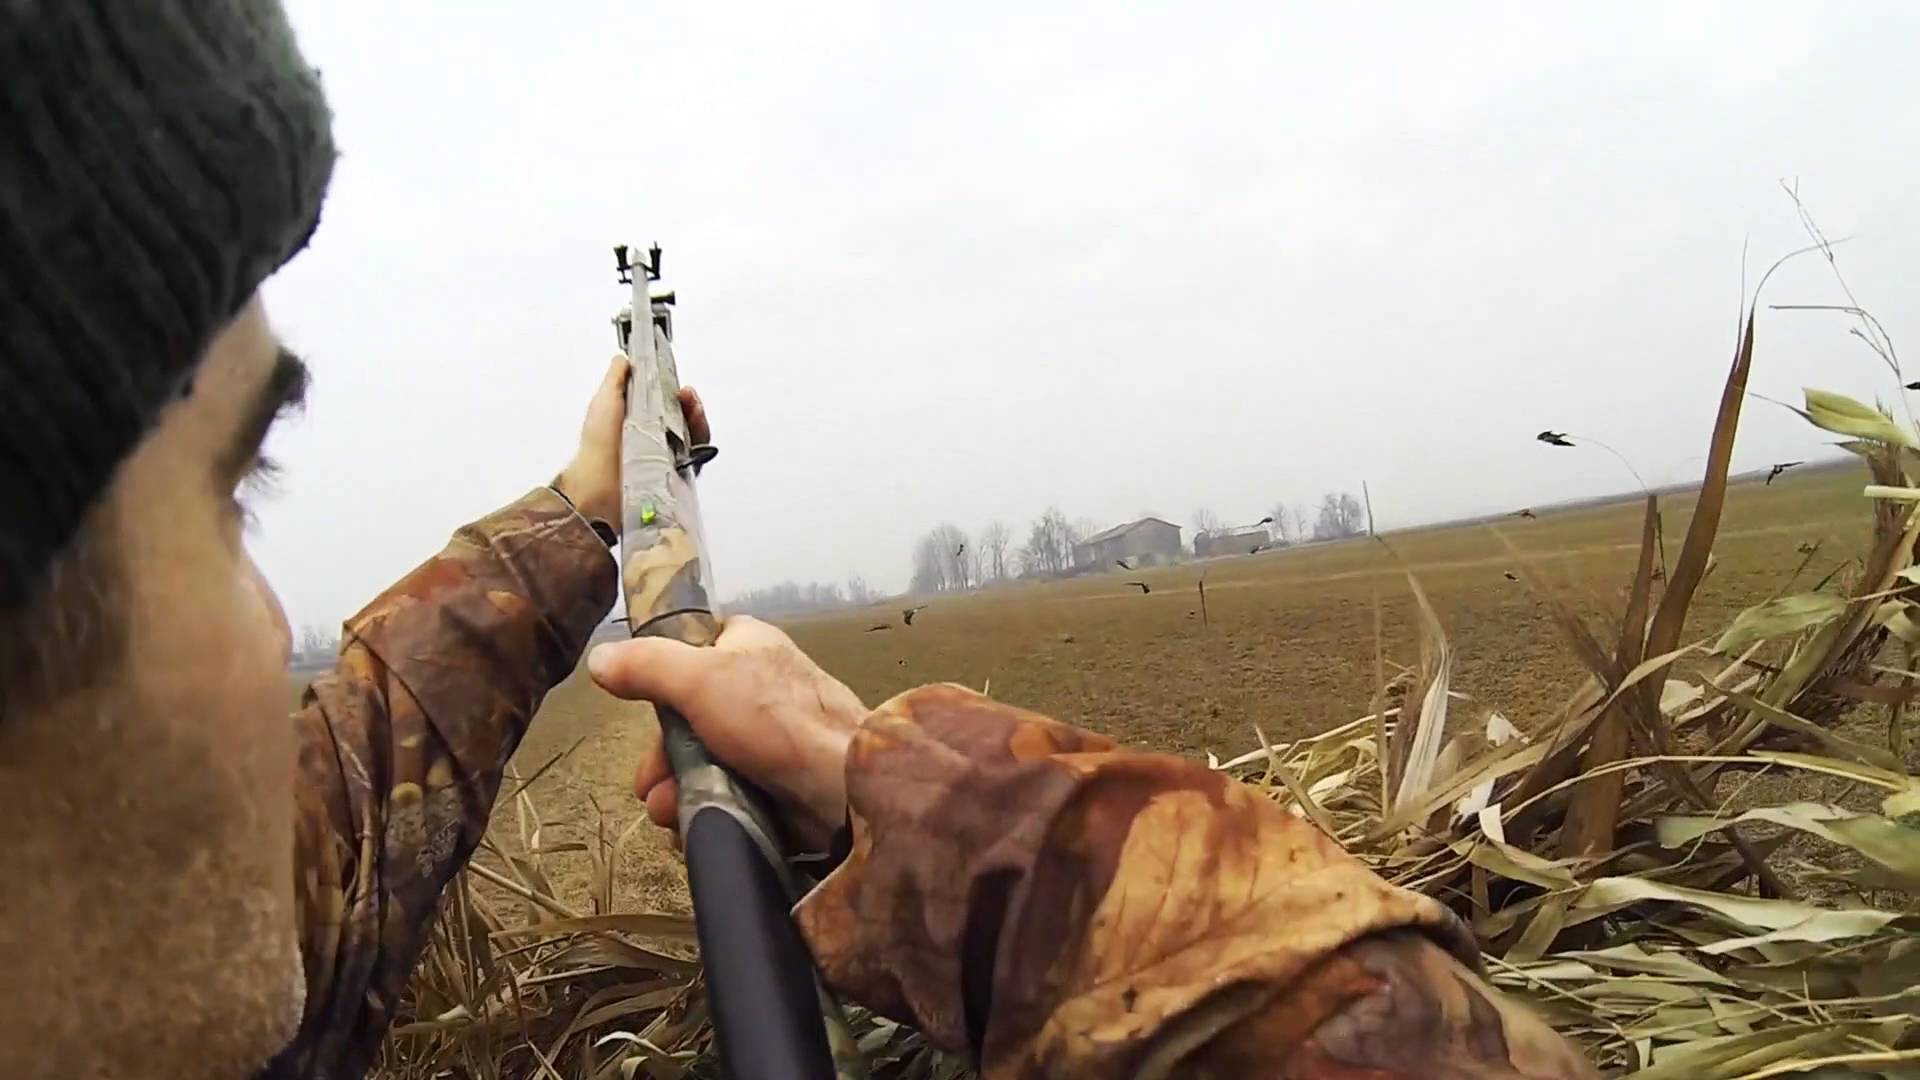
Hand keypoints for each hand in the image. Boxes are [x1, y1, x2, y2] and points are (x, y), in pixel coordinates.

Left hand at [553, 354, 711, 530]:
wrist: (600, 483)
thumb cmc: (599, 445)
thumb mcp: (605, 400)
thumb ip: (616, 378)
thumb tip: (625, 359)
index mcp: (639, 421)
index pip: (667, 403)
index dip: (676, 393)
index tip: (679, 386)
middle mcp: (655, 439)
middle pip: (685, 419)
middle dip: (691, 405)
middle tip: (688, 397)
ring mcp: (667, 458)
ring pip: (695, 437)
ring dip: (698, 421)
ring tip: (693, 410)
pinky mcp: (677, 476)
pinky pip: (698, 458)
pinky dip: (700, 444)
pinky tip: (694, 435)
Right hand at [588, 616, 864, 849]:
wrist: (842, 788)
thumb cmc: (772, 719)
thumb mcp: (698, 677)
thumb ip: (646, 665)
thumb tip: (599, 659)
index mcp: (748, 645)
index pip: (689, 654)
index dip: (660, 686)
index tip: (643, 715)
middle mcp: (758, 687)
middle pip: (687, 721)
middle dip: (662, 760)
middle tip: (651, 788)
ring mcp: (768, 739)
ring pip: (701, 764)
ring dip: (676, 791)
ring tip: (671, 815)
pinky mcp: (776, 785)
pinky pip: (726, 795)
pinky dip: (706, 810)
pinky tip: (692, 828)